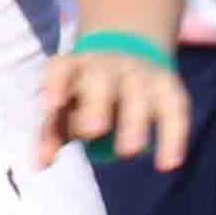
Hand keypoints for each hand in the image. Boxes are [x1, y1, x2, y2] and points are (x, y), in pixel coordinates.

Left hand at [40, 47, 188, 170]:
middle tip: (93, 131)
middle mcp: (107, 65)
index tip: (51, 105)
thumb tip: (40, 165)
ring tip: (129, 151)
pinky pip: (175, 109)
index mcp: (75, 66)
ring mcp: (139, 73)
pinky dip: (174, 136)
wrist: (130, 49)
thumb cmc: (87, 91)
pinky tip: (170, 163)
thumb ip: (52, 133)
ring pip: (138, 93)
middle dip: (97, 103)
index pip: (62, 69)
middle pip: (101, 80)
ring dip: (134, 122)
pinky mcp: (167, 86)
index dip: (56, 85)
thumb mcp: (66, 104)